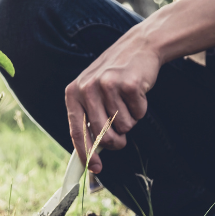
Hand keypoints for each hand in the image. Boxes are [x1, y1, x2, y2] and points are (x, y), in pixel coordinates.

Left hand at [64, 33, 161, 172]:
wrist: (137, 47)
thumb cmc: (113, 77)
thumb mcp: (92, 93)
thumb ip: (89, 119)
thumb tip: (91, 154)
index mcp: (73, 93)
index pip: (76, 131)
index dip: (87, 153)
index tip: (96, 168)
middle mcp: (86, 88)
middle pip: (103, 134)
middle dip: (116, 141)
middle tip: (122, 137)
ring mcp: (107, 85)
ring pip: (123, 126)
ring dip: (130, 120)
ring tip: (127, 102)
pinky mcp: (128, 84)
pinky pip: (138, 114)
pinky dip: (141, 109)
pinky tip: (137, 92)